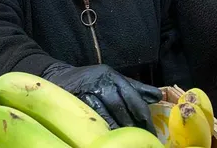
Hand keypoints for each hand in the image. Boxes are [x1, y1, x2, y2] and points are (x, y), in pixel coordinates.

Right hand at [42, 63, 161, 133]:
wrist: (58, 75)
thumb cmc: (91, 80)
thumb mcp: (113, 79)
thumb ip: (135, 88)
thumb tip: (157, 96)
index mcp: (113, 77)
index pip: (132, 96)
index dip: (142, 114)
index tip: (150, 130)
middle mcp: (101, 82)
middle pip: (120, 106)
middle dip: (131, 124)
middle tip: (141, 138)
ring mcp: (87, 92)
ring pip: (106, 113)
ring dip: (117, 128)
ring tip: (126, 140)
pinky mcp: (76, 101)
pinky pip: (91, 117)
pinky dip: (101, 127)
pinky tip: (108, 136)